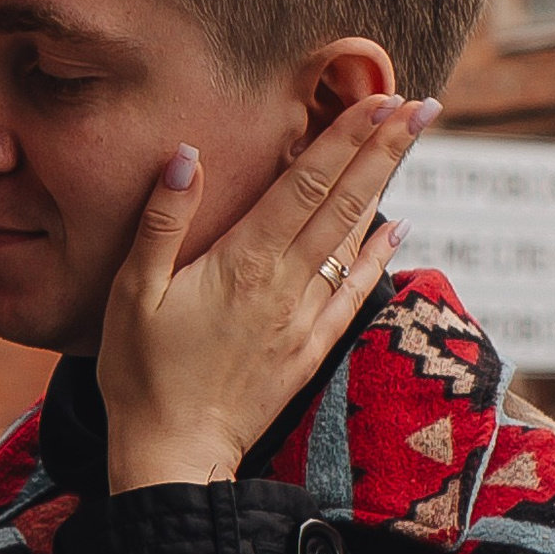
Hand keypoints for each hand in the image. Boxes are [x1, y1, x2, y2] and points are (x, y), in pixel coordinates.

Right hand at [98, 91, 433, 492]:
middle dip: (384, 149)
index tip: (380, 99)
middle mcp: (284, 284)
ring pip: (354, 238)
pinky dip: (378, 255)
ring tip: (412, 144)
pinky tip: (397, 227)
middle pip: (343, 202)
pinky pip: (353, 292)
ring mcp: (303, 317)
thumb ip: (161, 222)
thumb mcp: (133, 291)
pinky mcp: (309, 348)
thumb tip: (185, 156)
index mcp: (242, 263)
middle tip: (421, 105)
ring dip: (385, 187)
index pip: (305, 184)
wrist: (174, 454)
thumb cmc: (141, 372)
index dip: (344, 139)